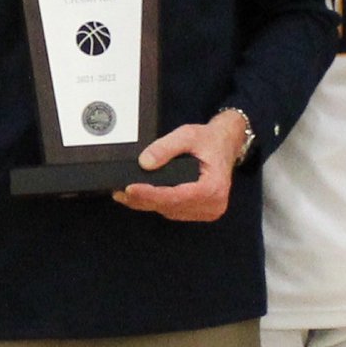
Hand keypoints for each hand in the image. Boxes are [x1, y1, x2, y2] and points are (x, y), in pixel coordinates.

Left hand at [112, 109, 248, 221]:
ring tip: (126, 194)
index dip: (150, 194)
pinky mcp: (201, 212)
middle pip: (170, 206)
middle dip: (144, 200)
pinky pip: (174, 211)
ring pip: (170, 211)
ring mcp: (208, 211)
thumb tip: (144, 163)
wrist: (226, 144)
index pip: (176, 196)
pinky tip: (143, 196)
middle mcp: (213, 205)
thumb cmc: (210, 139)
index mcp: (214, 187)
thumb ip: (165, 147)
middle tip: (120, 192)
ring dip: (148, 203)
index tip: (130, 189)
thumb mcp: (188, 134)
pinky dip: (158, 204)